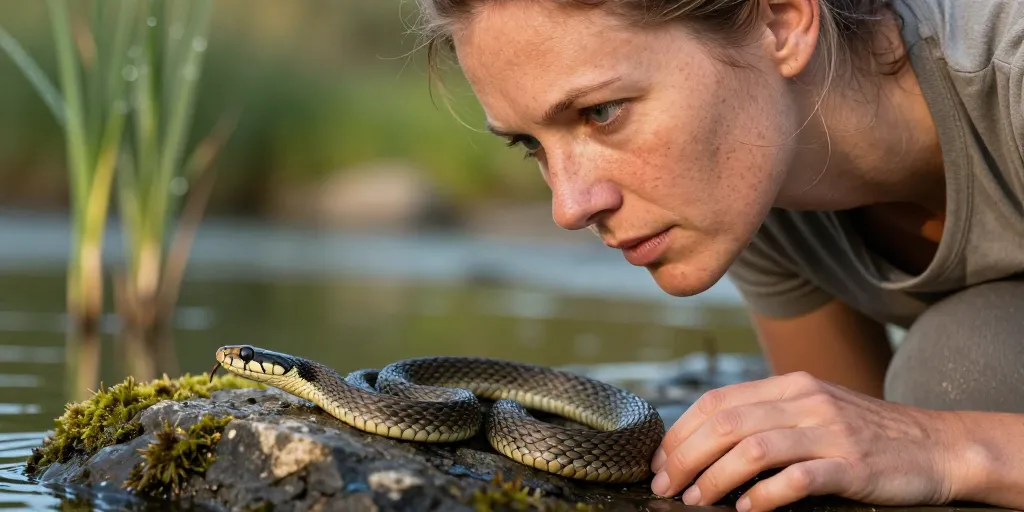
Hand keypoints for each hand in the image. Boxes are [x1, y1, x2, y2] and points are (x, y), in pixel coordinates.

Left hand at [650, 371, 970, 510]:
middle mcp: (806, 401)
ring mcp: (830, 431)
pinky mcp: (852, 465)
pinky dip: (765, 495)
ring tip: (696, 500)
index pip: (717, 401)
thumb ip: (767, 416)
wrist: (938, 446)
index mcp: (790, 386)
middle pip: (726, 422)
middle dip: (686, 456)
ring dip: (715, 476)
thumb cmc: (866, 434)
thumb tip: (705, 440)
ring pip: (754, 447)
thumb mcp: (813, 410)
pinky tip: (746, 510)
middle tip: (665, 485)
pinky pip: (798, 478)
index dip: (680, 431)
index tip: (659, 460)